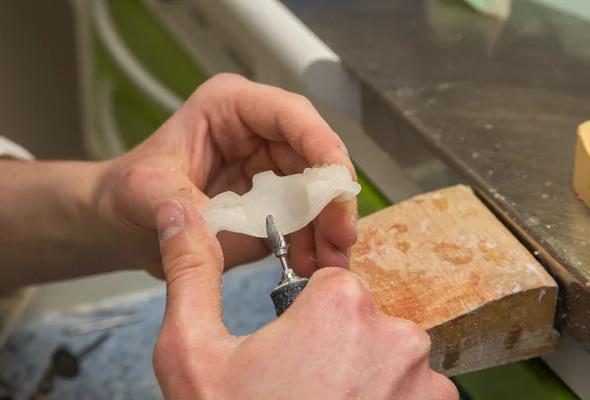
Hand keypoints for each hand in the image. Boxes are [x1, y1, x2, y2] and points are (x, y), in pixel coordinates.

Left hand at [94, 74, 357, 277]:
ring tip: (330, 260)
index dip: (321, 144)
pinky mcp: (271, 200)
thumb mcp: (145, 193)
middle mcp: (256, 133)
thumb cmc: (127, 192)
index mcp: (228, 108)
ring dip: (328, 225)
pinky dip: (312, 241)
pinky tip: (312, 264)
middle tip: (341, 235)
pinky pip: (303, 218)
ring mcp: (267, 167)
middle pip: (314, 156)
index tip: (337, 180)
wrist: (121, 224)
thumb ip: (184, 208)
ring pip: (316, 190)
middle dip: (331, 198)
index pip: (289, 115)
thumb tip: (228, 228)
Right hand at [152, 198, 457, 398]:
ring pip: (388, 354)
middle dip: (334, 344)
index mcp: (342, 306)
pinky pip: (414, 390)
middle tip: (300, 388)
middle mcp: (397, 337)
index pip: (331, 282)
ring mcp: (425, 383)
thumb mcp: (192, 353)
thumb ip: (191, 273)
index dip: (305, 315)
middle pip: (362, 317)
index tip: (289, 350)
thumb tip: (180, 213)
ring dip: (363, 375)